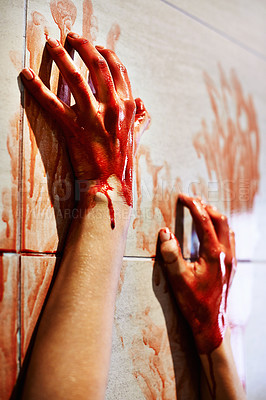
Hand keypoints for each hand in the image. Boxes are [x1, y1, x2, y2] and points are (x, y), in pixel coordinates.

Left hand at [20, 32, 149, 209]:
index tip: (96, 46)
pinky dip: (38, 88)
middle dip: (83, 46)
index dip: (106, 54)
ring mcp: (93, 119)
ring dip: (62, 58)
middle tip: (70, 36)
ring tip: (51, 45)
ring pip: (76, 79)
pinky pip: (53, 105)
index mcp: (127, 108)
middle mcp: (112, 109)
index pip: (118, 71)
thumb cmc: (121, 163)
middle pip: (97, 67)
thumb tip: (141, 103)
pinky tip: (27, 76)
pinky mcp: (75, 130)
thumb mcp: (135, 138)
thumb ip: (139, 119)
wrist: (110, 186)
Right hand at [159, 194, 235, 353]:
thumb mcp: (178, 279)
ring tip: (200, 211)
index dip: (193, 206)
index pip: (204, 221)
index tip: (183, 197)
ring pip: (227, 228)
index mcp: (213, 254)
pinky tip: (212, 232)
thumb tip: (165, 232)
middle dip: (205, 207)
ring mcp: (231, 260)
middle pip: (220, 219)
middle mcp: (226, 254)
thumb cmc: (194, 303)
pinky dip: (220, 228)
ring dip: (214, 216)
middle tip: (190, 201)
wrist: (211, 324)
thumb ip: (171, 254)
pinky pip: (230, 238)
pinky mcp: (231, 266)